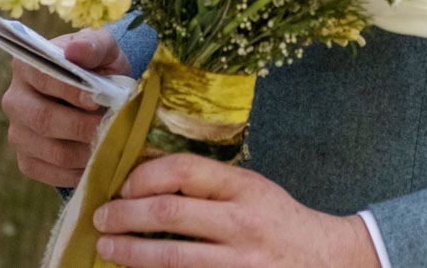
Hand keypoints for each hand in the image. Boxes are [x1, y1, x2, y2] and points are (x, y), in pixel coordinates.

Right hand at [2, 27, 129, 186]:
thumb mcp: (104, 49)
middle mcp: (14, 99)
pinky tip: (97, 160)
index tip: (98, 99)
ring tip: (111, 143)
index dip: (71, 91)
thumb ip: (93, 44)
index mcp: (27, 64)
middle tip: (111, 128)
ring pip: (51, 151)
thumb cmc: (100, 68)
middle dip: (82, 126)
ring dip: (86, 151)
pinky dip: (78, 171)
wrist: (102, 96)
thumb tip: (75, 50)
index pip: (43, 78)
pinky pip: (50, 173)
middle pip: (42, 119)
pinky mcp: (26, 161)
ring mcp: (17, 133)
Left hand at [92, 155, 378, 267]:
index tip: (123, 186)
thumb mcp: (250, 188)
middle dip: (125, 216)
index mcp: (243, 187)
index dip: (144, 177)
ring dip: (130, 253)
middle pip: (168, 214)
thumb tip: (145, 169)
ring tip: (107, 249)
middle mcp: (241, 223)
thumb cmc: (278, 220)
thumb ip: (206, 181)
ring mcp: (238, 263)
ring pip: (171, 258)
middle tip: (101, 218)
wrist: (326, 262)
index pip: (182, 171)